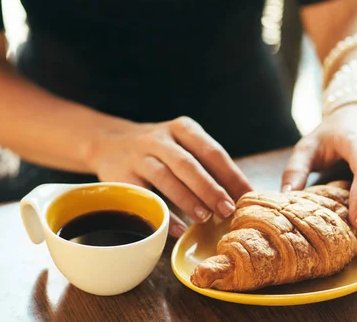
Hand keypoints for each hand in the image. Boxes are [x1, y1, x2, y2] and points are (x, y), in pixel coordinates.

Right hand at [88, 116, 252, 237]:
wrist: (108, 142)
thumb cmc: (159, 151)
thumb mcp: (182, 146)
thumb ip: (206, 165)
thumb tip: (241, 196)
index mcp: (183, 129)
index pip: (212, 151)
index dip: (231, 175)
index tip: (247, 196)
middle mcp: (161, 139)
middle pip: (189, 164)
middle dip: (210, 188)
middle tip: (228, 210)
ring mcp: (139, 156)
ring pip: (165, 176)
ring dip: (187, 199)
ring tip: (205, 218)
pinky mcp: (121, 175)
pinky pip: (143, 195)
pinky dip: (162, 212)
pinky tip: (177, 228)